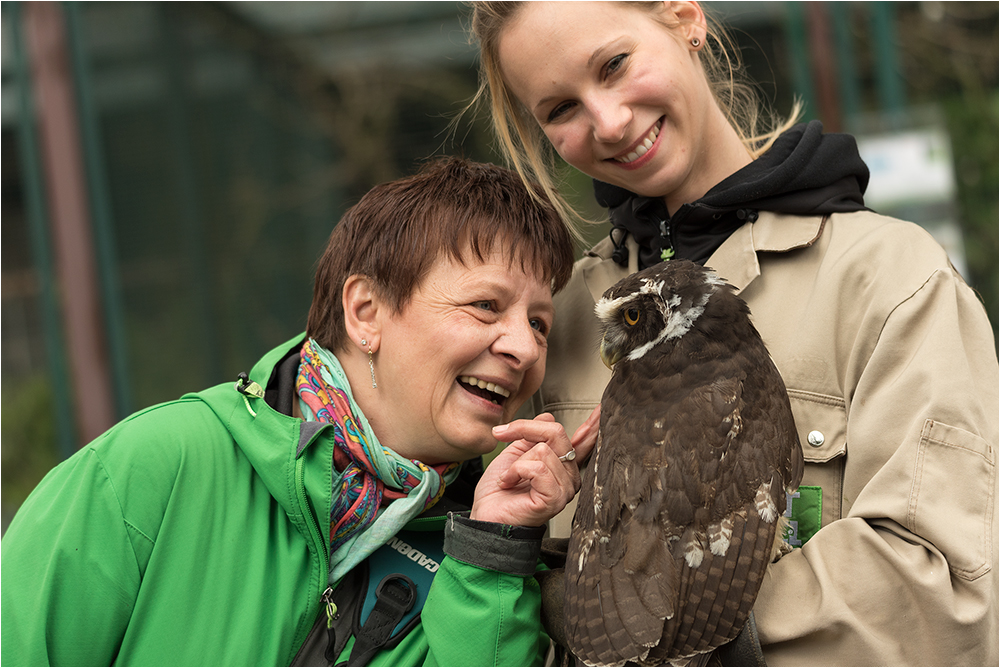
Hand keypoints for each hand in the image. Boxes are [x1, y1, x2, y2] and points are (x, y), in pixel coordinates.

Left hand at [470, 406, 599, 526]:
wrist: (486, 515)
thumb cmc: (499, 491)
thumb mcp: (515, 452)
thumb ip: (533, 435)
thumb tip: (548, 418)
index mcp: (562, 465)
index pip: (583, 441)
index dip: (594, 424)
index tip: (603, 409)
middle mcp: (569, 476)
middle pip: (556, 433)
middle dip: (524, 430)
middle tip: (503, 435)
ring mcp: (565, 489)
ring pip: (542, 451)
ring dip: (516, 462)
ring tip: (510, 478)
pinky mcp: (555, 499)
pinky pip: (537, 468)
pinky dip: (515, 471)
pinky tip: (510, 483)